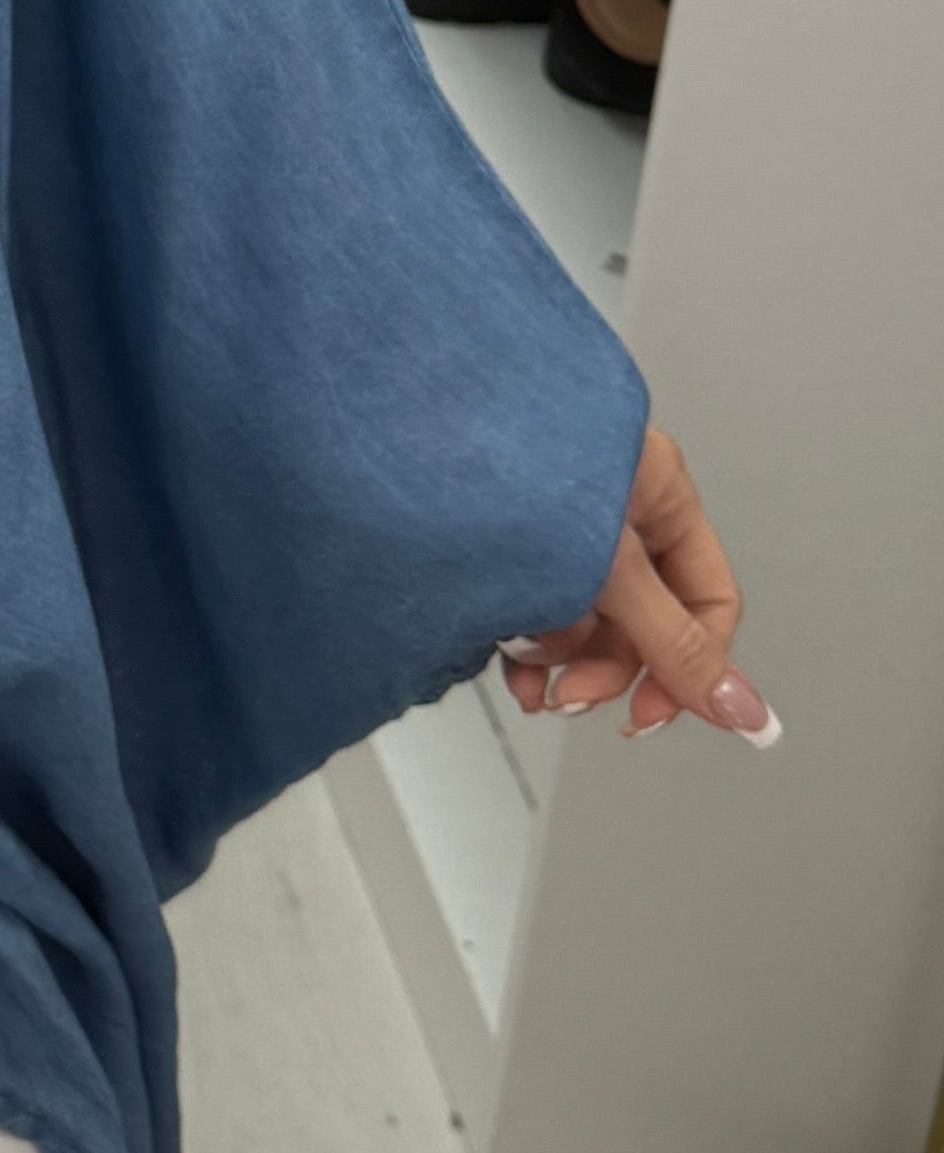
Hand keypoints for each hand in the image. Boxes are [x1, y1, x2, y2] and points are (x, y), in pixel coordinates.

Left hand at [500, 422, 772, 743]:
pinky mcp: (506, 546)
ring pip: (585, 621)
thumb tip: (743, 711)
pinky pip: (535, 610)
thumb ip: (672, 645)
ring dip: (560, 663)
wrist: (409, 437)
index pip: (705, 599)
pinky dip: (525, 647)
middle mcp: (613, 506)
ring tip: (527, 674)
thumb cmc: (509, 465)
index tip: (651, 715)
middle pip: (642, 620)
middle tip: (572, 698)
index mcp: (657, 490)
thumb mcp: (608, 566)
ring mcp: (559, 526)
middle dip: (606, 668)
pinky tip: (508, 663)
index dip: (690, 667)